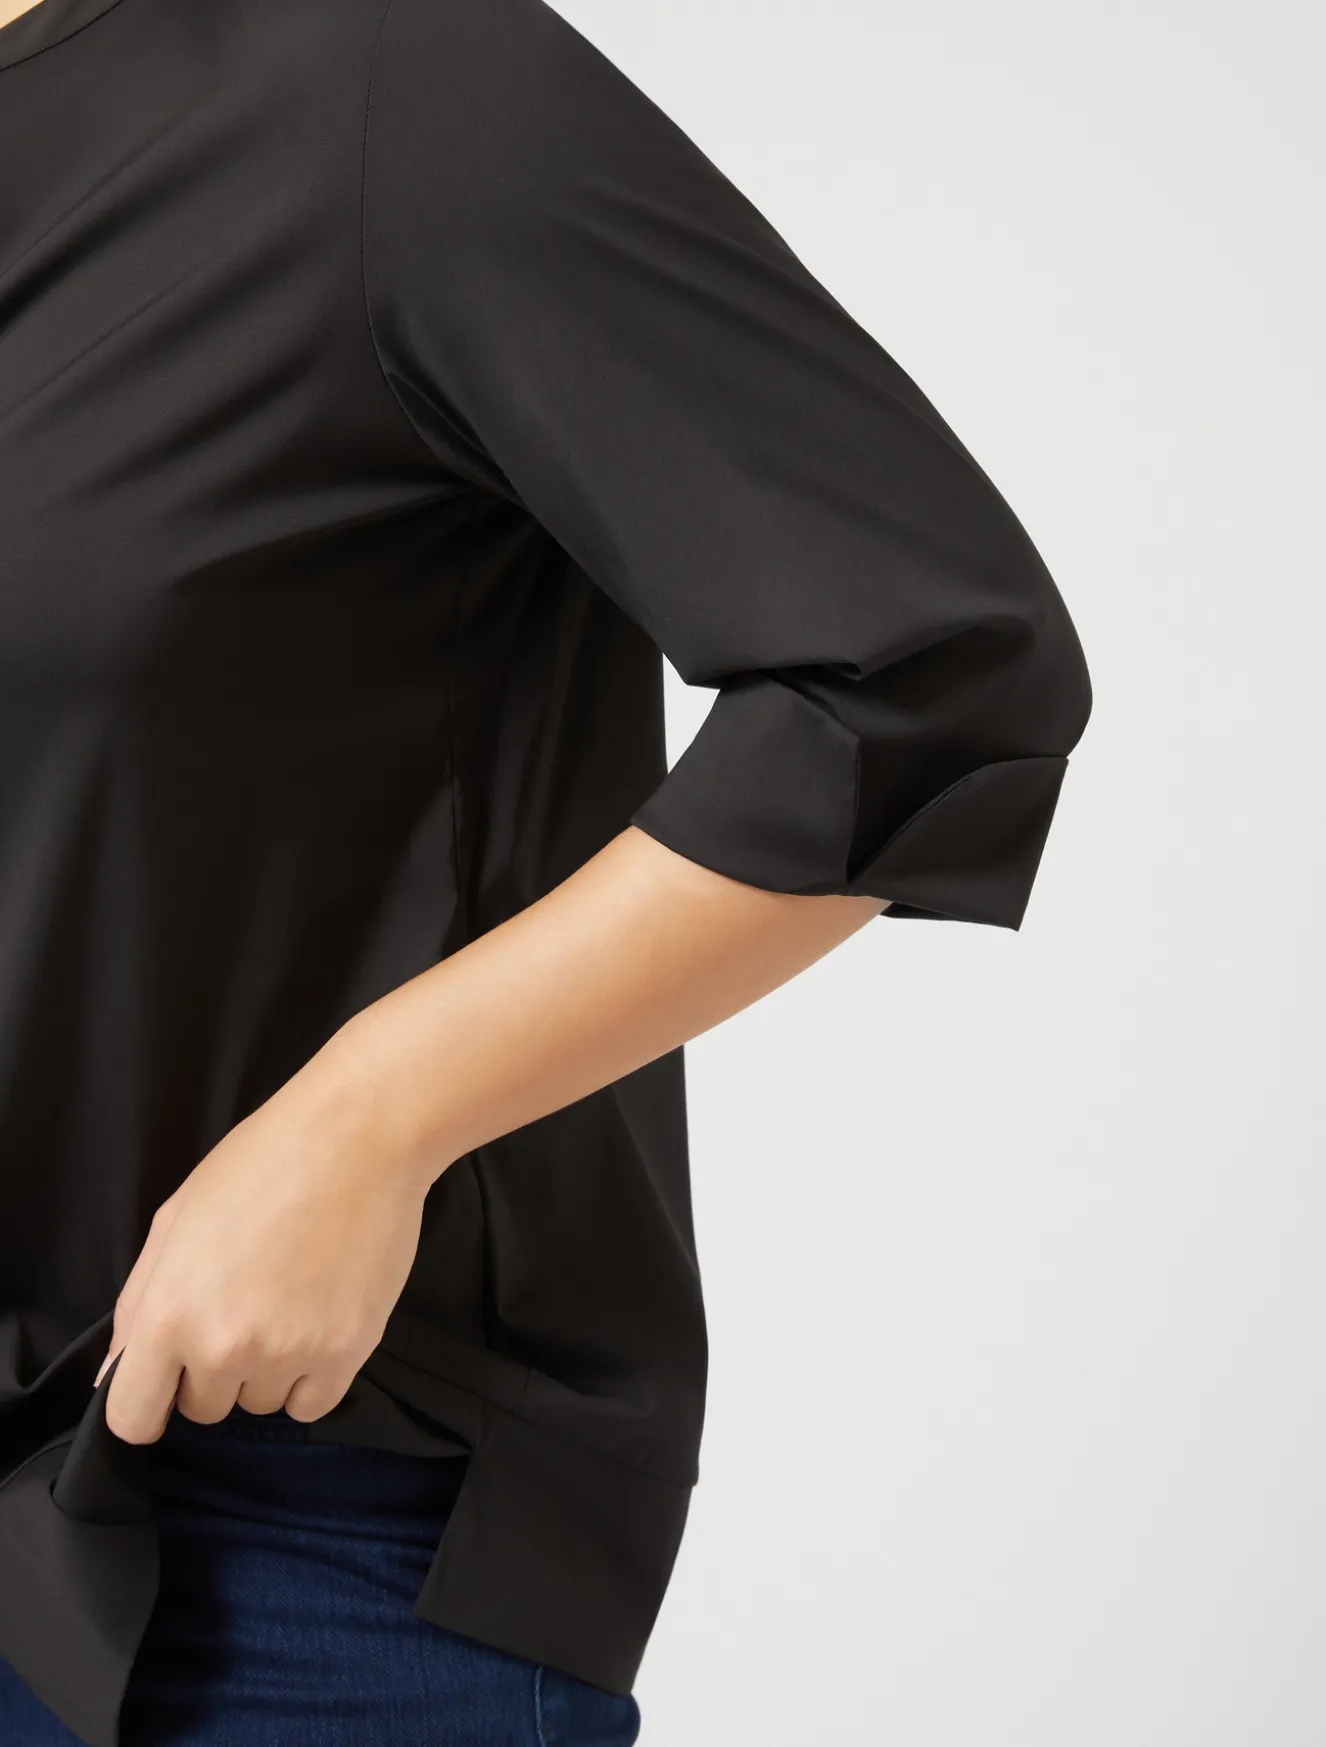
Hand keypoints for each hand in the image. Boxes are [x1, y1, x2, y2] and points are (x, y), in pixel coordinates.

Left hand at [95, 1037, 437, 1442]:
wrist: (358, 1138)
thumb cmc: (261, 1163)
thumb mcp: (175, 1219)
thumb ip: (138, 1303)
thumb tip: (117, 1373)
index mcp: (169, 1314)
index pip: (133, 1418)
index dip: (145, 1405)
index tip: (164, 1387)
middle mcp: (224, 1347)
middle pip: (202, 1409)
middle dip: (212, 1370)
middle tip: (243, 1307)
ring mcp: (288, 1354)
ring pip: (260, 1404)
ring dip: (266, 1370)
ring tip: (288, 1302)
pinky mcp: (347, 1353)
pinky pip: (312, 1405)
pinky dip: (311, 1378)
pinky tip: (317, 1325)